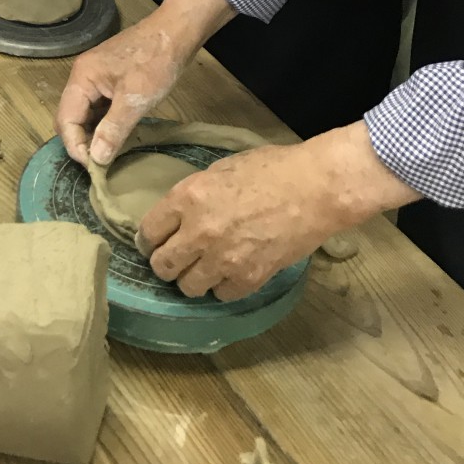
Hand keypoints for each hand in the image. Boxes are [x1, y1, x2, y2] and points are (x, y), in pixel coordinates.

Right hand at [56, 13, 196, 167]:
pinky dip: (103, 123)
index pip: (65, 119)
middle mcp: (82, 76)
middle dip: (81, 141)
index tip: (93, 167)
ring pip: (85, 113)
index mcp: (82, 78)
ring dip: (92, 134)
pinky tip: (116, 136)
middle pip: (70, 116)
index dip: (75, 145)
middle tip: (99, 164)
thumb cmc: (155, 62)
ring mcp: (96, 77)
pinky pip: (98, 107)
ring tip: (107, 154)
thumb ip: (113, 129)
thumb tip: (95, 159)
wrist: (176, 33)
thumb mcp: (135, 99)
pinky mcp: (109, 79)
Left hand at [136, 122, 419, 300]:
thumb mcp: (220, 169)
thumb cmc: (271, 168)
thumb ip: (194, 194)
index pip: (148, 231)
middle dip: (165, 263)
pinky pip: (221, 295)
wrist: (315, 188)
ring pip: (188, 287)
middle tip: (177, 259)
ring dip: (193, 278)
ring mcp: (224, 258)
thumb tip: (179, 214)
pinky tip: (231, 272)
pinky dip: (223, 286)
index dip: (149, 239)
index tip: (154, 242)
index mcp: (188, 197)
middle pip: (162, 265)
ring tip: (204, 268)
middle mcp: (199, 231)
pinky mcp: (249, 278)